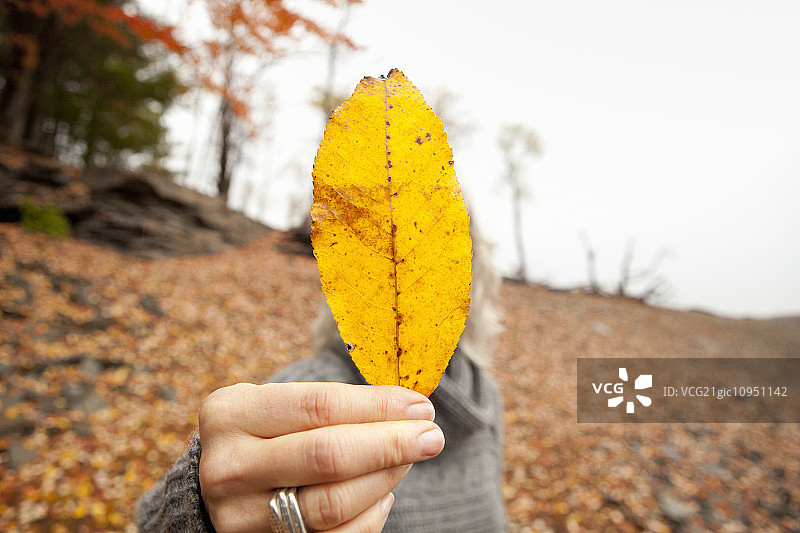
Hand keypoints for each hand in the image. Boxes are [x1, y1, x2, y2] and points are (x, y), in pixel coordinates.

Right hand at [198, 382, 443, 531]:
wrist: (224, 482)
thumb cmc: (265, 433)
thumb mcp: (280, 406)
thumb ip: (334, 405)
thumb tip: (412, 410)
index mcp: (230, 415)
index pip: (319, 407)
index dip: (378, 406)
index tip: (419, 406)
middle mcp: (228, 468)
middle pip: (328, 457)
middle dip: (390, 444)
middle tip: (431, 436)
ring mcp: (240, 517)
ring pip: (333, 504)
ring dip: (385, 478)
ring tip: (407, 459)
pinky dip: (370, 516)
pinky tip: (383, 493)